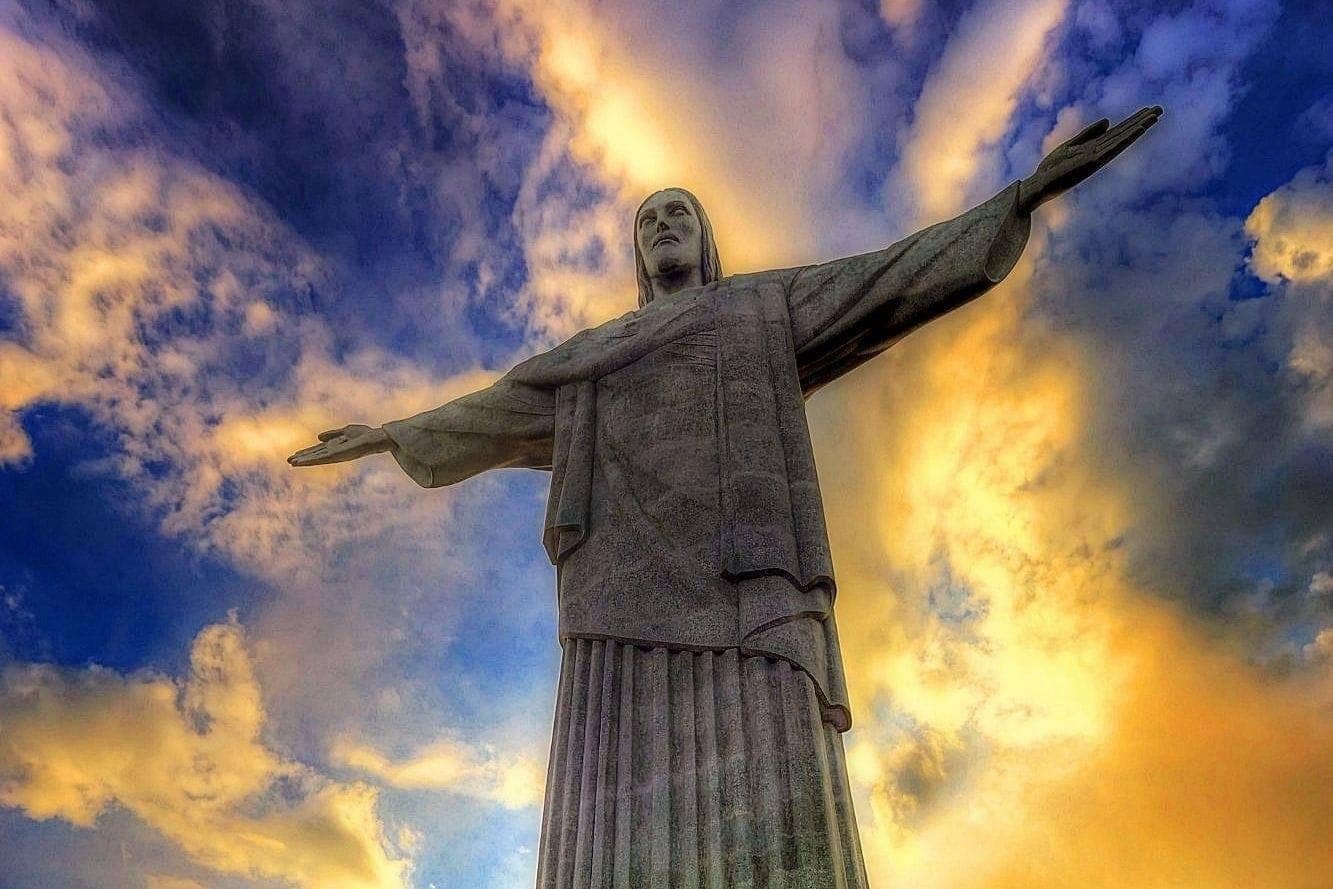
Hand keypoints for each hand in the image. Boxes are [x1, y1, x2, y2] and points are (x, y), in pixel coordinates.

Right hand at [287, 424, 390, 466]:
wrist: (375, 438)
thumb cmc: (365, 434)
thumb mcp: (346, 431)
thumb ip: (333, 434)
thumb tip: (318, 437)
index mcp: (335, 446)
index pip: (318, 450)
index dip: (307, 452)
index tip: (296, 455)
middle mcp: (334, 452)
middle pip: (315, 455)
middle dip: (303, 458)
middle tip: (289, 461)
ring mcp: (335, 454)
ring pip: (316, 458)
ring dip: (304, 460)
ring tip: (292, 463)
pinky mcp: (336, 455)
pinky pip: (321, 458)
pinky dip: (311, 459)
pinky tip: (303, 461)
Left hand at [1019, 105, 1162, 212]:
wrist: (1038, 185)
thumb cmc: (1052, 168)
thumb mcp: (1070, 146)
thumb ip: (1088, 134)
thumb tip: (1108, 121)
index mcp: (1094, 148)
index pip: (1118, 132)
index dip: (1133, 121)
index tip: (1149, 110)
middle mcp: (1099, 153)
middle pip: (1124, 134)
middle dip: (1141, 122)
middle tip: (1160, 108)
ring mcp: (1097, 158)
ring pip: (1122, 140)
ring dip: (1138, 128)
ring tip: (1154, 116)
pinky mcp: (1091, 162)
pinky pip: (1112, 148)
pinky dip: (1125, 139)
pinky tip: (1136, 131)